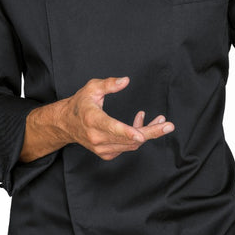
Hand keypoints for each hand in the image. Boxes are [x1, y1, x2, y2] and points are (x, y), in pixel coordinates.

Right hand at [20, 76, 174, 161]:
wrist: (66, 123)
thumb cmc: (80, 103)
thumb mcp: (92, 88)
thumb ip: (109, 84)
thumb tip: (126, 81)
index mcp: (92, 119)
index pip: (111, 127)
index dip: (127, 132)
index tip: (141, 135)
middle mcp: (96, 137)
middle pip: (128, 138)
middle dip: (151, 132)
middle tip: (168, 126)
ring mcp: (100, 148)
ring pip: (130, 145)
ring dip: (147, 133)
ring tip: (160, 120)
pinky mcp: (105, 154)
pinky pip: (127, 148)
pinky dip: (137, 138)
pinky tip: (141, 124)